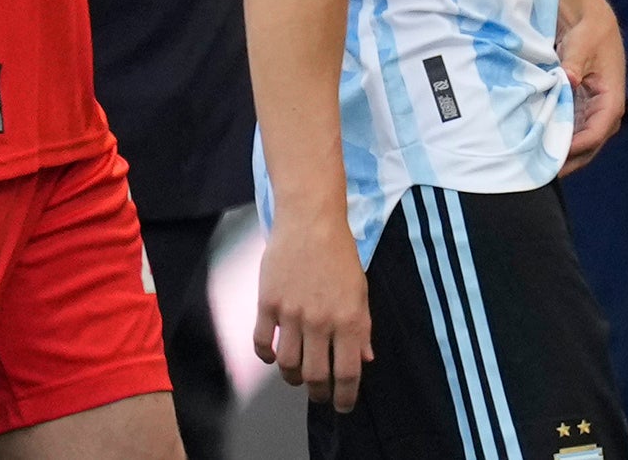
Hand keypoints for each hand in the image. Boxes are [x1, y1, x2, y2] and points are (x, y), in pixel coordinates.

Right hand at [254, 215, 371, 409]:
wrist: (310, 220)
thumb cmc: (339, 254)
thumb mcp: (361, 289)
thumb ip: (363, 328)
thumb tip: (365, 360)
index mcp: (349, 319)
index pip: (346, 373)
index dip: (344, 397)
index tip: (342, 406)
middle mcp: (320, 321)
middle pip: (314, 376)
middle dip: (318, 393)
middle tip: (320, 394)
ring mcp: (291, 314)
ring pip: (287, 365)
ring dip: (292, 377)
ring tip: (297, 376)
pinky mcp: (268, 303)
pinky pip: (262, 343)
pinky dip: (267, 357)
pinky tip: (274, 357)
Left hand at [557, 0, 626, 173]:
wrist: (589, 21)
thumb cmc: (588, 31)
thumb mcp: (581, 45)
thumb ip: (573, 64)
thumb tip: (568, 80)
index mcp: (612, 98)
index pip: (596, 132)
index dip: (576, 147)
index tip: (554, 155)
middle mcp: (607, 110)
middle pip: (591, 145)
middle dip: (569, 160)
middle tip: (543, 172)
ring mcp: (595, 111)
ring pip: (582, 142)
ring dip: (563, 153)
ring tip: (539, 165)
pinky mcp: (584, 108)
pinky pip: (574, 131)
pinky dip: (560, 139)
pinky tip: (541, 147)